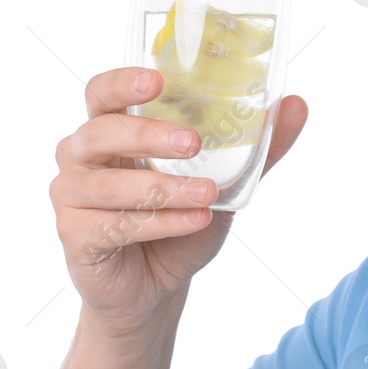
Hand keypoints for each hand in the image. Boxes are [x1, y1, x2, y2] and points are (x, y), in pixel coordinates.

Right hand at [49, 67, 307, 332]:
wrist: (156, 287)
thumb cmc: (180, 220)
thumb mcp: (227, 181)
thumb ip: (257, 147)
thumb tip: (297, 104)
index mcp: (110, 130)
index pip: (102, 93)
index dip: (122, 82)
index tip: (157, 80)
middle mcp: (81, 157)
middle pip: (100, 133)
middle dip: (147, 136)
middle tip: (193, 142)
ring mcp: (70, 196)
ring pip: (109, 185)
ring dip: (164, 189)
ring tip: (208, 195)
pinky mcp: (74, 235)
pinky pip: (115, 225)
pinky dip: (161, 223)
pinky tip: (195, 221)